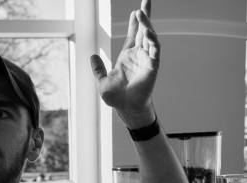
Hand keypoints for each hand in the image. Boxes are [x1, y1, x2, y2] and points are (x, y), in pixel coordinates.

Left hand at [90, 0, 159, 122]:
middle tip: (145, 1)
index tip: (136, 10)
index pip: (133, 35)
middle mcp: (138, 55)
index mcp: (127, 57)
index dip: (135, 23)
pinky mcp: (152, 66)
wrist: (125, 108)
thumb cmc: (116, 98)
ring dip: (146, 24)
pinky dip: (151, 40)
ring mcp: (146, 60)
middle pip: (143, 31)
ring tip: (141, 12)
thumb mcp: (102, 80)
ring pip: (149, 37)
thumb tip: (92, 56)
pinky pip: (154, 50)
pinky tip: (146, 31)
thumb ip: (98, 69)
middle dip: (145, 16)